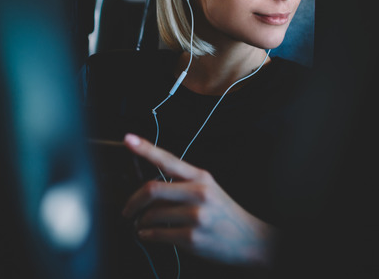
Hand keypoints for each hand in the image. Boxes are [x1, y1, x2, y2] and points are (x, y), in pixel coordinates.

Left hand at [121, 133, 275, 266]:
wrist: (251, 240)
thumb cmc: (224, 214)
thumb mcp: (209, 189)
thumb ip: (183, 184)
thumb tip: (150, 187)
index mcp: (201, 177)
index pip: (168, 159)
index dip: (145, 149)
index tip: (128, 139)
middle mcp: (199, 193)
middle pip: (152, 189)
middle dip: (133, 201)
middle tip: (127, 209)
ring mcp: (196, 216)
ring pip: (152, 215)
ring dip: (141, 222)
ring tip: (143, 225)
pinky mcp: (192, 237)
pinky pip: (157, 234)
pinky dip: (147, 235)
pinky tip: (149, 235)